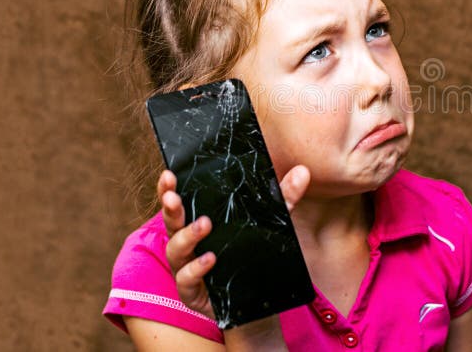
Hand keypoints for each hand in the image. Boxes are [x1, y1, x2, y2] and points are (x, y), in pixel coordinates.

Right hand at [156, 166, 311, 319]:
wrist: (257, 300)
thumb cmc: (253, 254)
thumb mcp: (271, 222)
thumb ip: (284, 198)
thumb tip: (303, 171)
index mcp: (196, 222)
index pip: (177, 201)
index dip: (168, 188)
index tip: (169, 174)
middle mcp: (186, 243)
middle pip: (171, 222)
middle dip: (170, 208)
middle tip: (174, 196)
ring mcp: (186, 267)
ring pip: (175, 250)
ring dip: (187, 236)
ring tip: (204, 224)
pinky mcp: (192, 292)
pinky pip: (186, 279)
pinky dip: (196, 268)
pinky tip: (209, 259)